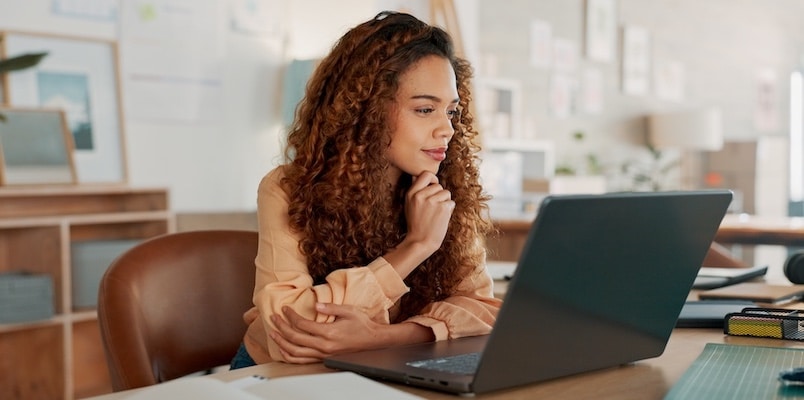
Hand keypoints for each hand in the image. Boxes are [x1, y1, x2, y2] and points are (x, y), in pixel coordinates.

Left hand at [270, 303, 386, 363]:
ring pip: (295, 352)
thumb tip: (316, 305)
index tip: (285, 309)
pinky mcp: (323, 358)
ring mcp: (323, 354)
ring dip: (281, 343)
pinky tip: (284, 348)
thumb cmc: (361, 324)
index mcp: (329, 333)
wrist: (372, 339)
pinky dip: (289, 355)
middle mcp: (324, 346)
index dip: (290, 316)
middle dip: (281, 327)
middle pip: (294, 338)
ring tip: (273, 333)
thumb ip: (330, 307)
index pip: (302, 324)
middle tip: (274, 318)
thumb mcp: (348, 310)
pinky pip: (301, 360)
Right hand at [403, 172, 454, 254]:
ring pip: (446, 193)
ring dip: (445, 202)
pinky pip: (451, 203)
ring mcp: (432, 201)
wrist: (420, 242)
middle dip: (439, 195)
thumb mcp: (409, 205)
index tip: (433, 187)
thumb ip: (415, 190)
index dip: (433, 179)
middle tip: (433, 208)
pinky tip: (441, 218)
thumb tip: (416, 176)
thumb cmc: (416, 224)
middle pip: (439, 185)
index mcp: (411, 193)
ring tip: (437, 213)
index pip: (426, 174)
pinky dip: (449, 210)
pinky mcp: (442, 208)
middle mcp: (421, 195)